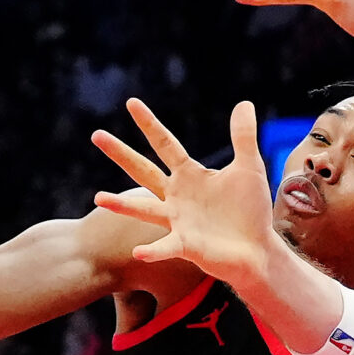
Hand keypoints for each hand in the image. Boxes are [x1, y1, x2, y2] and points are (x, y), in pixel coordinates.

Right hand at [93, 100, 286, 288]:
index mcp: (189, 175)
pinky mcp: (186, 244)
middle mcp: (176, 196)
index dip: (149, 124)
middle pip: (143, 170)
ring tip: (99, 198)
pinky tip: (138, 252)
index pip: (164, 144)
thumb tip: (243, 103)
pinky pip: (165, 247)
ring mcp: (177, 221)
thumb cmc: (249, 210)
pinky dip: (152, 250)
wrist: (256, 248)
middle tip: (96, 135)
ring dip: (122, 205)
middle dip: (121, 153)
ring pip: (144, 209)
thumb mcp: (248, 168)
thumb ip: (243, 137)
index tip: (131, 103)